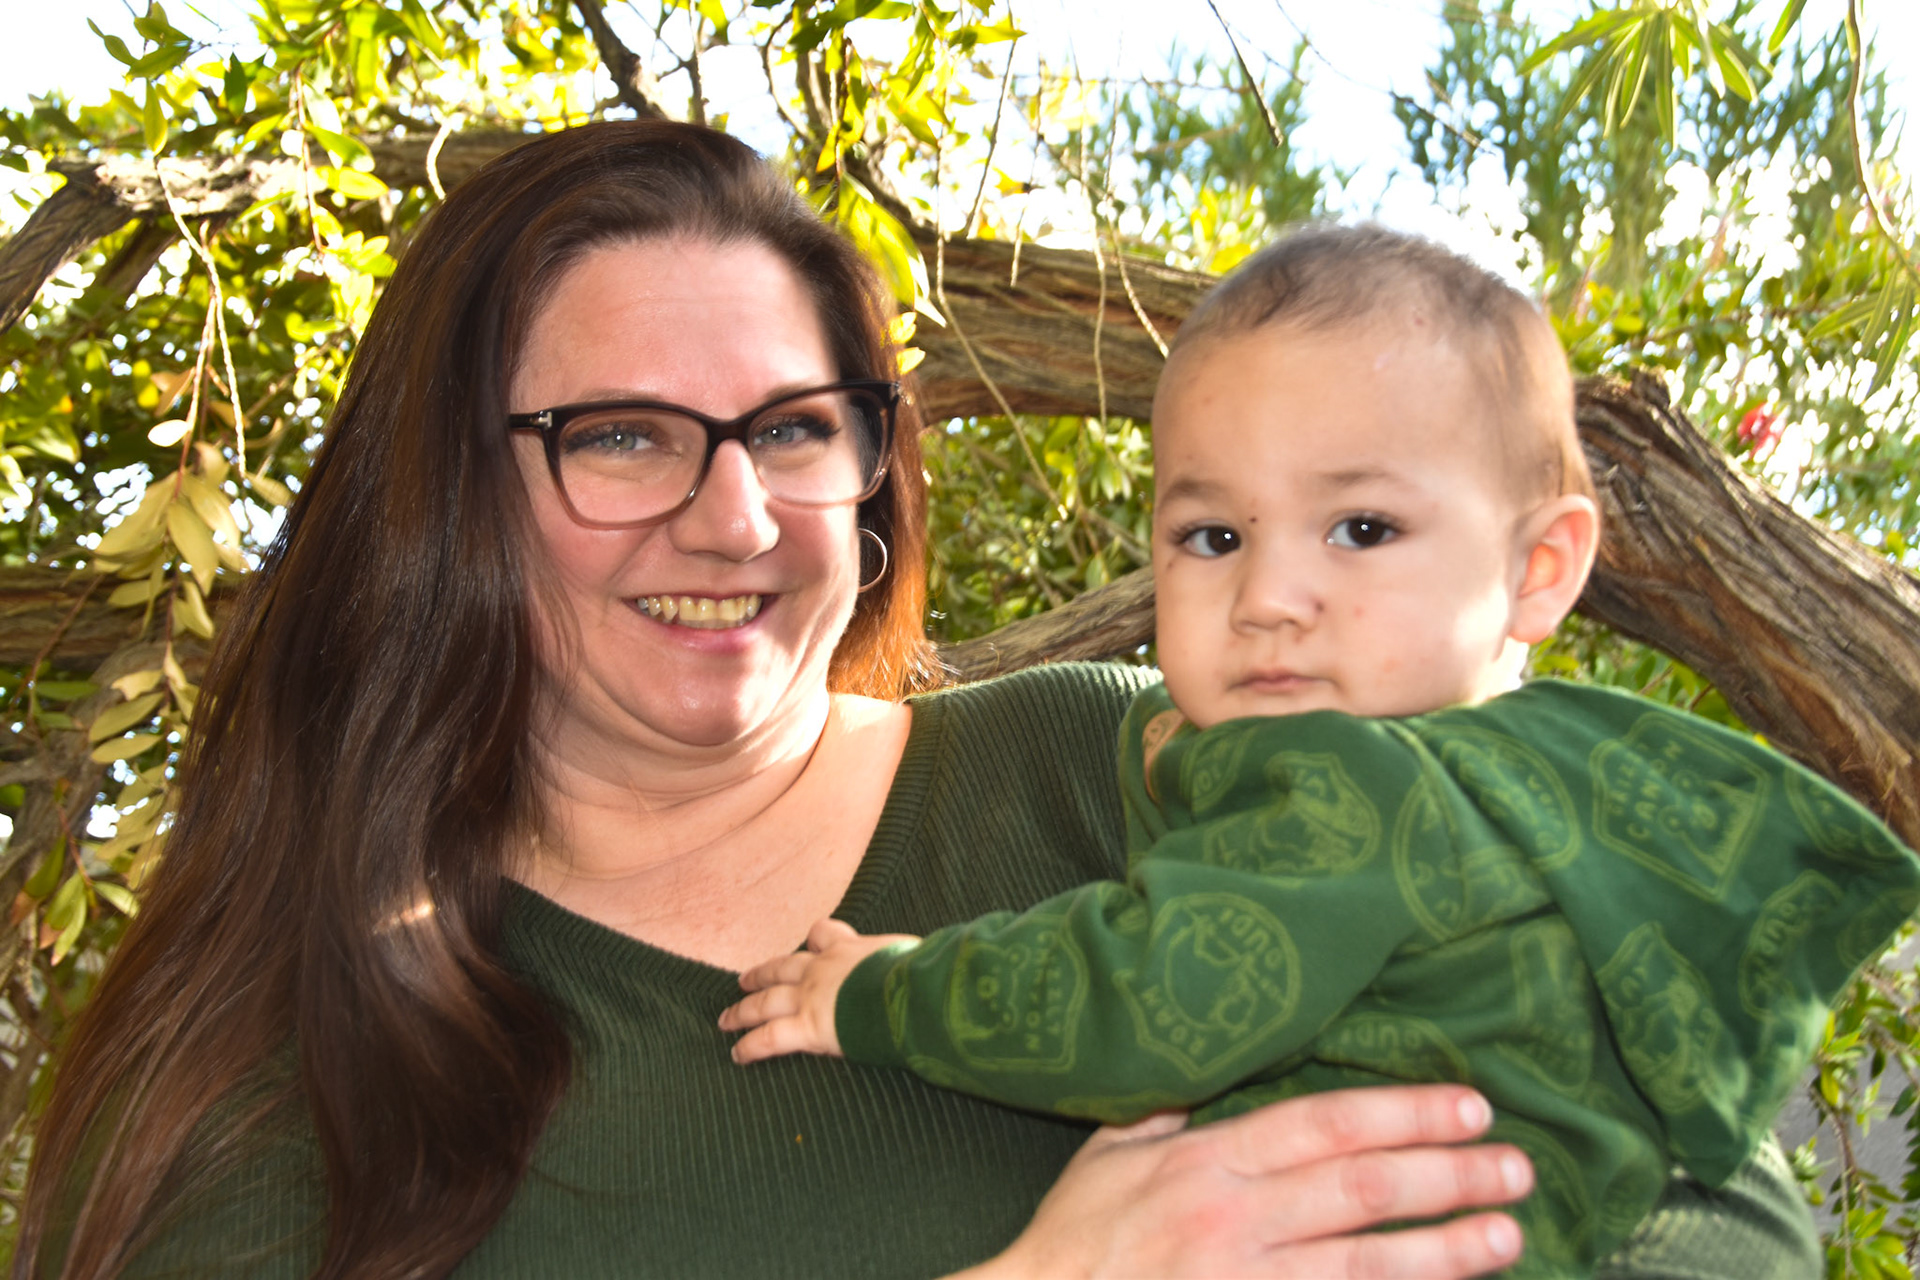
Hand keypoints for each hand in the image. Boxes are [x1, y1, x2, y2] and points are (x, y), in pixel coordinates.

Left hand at [719, 918, 916, 1062]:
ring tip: (726, 1019)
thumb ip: (910, 961)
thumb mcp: (914, 955)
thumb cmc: (920, 974)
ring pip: (766, 1001)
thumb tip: (937, 966)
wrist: (909, 991)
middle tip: (743, 980)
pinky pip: (769, 1038)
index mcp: (851, 948)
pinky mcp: (807, 1027)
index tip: (812, 944)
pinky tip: (737, 1055)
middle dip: (761, 974)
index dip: (816, 941)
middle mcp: (823, 968)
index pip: (825, 935)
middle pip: (782, 967)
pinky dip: (750, 1046)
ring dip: (743, 1010)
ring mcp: (811, 996)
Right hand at [958, 1085, 1531, 1279]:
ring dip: (1445, 1251)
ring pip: (1366, 1264)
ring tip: (1507, 1237)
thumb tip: (1216, 1076)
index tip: (1467, 1106)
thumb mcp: (1107, 1154)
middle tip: (1515, 1167)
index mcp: (1205, 1161)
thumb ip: (1169, 1117)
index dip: (1404, 1112)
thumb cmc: (1071, 1241)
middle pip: (1363, 1189)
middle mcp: (1234, 1219)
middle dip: (1449, 1175)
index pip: (1326, 1123)